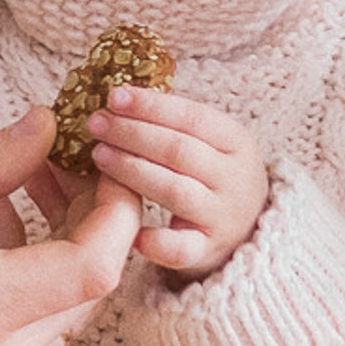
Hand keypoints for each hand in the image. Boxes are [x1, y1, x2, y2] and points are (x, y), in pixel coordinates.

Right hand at [0, 109, 140, 345]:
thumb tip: (42, 126)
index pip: (96, 266)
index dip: (116, 209)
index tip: (103, 160)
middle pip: (92, 287)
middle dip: (91, 218)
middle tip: (59, 158)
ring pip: (68, 310)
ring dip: (60, 246)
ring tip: (12, 184)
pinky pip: (34, 332)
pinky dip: (32, 280)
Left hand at [84, 85, 269, 282]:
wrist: (248, 227)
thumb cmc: (213, 174)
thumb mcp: (211, 142)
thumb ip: (175, 122)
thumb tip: (121, 95)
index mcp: (236, 142)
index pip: (193, 117)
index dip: (152, 105)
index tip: (115, 96)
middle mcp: (234, 178)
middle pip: (179, 151)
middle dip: (133, 134)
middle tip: (96, 123)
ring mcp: (222, 216)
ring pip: (175, 191)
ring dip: (133, 171)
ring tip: (98, 155)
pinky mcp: (208, 250)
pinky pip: (180, 248)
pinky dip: (154, 240)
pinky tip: (127, 230)